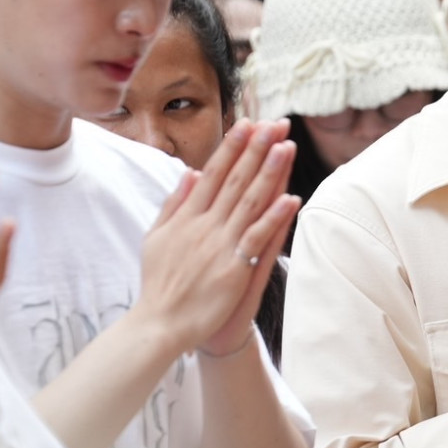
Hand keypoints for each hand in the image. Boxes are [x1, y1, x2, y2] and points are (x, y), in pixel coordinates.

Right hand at [138, 120, 300, 357]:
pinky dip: (274, 218)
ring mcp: (220, 245)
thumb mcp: (156, 237)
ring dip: (269, 173)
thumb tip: (190, 173)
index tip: (248, 124)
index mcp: (186, 217)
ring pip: (250, 202)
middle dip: (256, 150)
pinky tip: (291, 199)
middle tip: (274, 124)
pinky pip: (257, 238)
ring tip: (286, 147)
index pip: (213, 173)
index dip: (232, 148)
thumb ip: (174, 204)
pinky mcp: (234, 268)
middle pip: (235, 180)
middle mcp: (204, 226)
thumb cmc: (160, 283)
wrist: (160, 324)